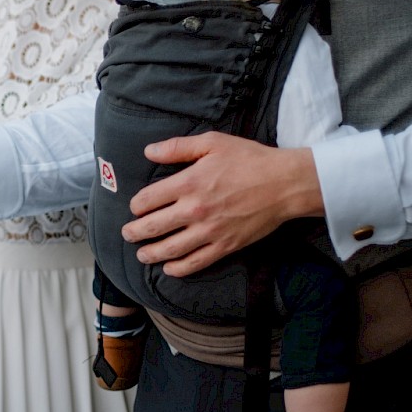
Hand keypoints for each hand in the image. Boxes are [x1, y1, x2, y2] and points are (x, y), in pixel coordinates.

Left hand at [122, 134, 321, 275]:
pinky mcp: (225, 246)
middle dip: (134, 232)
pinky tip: (169, 268)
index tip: (135, 207)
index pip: (148, 200)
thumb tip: (148, 151)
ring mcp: (209, 231)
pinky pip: (196, 262)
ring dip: (151, 254)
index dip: (136, 205)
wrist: (284, 184)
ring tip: (142, 255)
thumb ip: (177, 147)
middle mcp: (194, 210)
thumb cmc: (249, 159)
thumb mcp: (212, 143)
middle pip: (153, 227)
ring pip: (170, 249)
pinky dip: (179, 268)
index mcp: (188, 183)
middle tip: (127, 234)